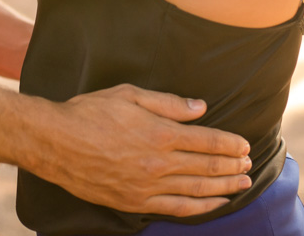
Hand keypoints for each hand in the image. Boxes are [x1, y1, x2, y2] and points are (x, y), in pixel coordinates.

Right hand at [33, 84, 251, 214]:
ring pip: (196, 190)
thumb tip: (200, 108)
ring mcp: (147, 187)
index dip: (230, 144)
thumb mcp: (129, 95)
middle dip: (231, 166)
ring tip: (242, 185)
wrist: (55, 143)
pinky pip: (175, 209)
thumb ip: (168, 103)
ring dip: (223, 188)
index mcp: (159, 133)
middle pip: (206, 167)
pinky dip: (199, 207)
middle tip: (248, 164)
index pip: (206, 141)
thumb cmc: (89, 112)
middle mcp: (157, 163)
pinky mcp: (134, 202)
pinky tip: (214, 204)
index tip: (244, 144)